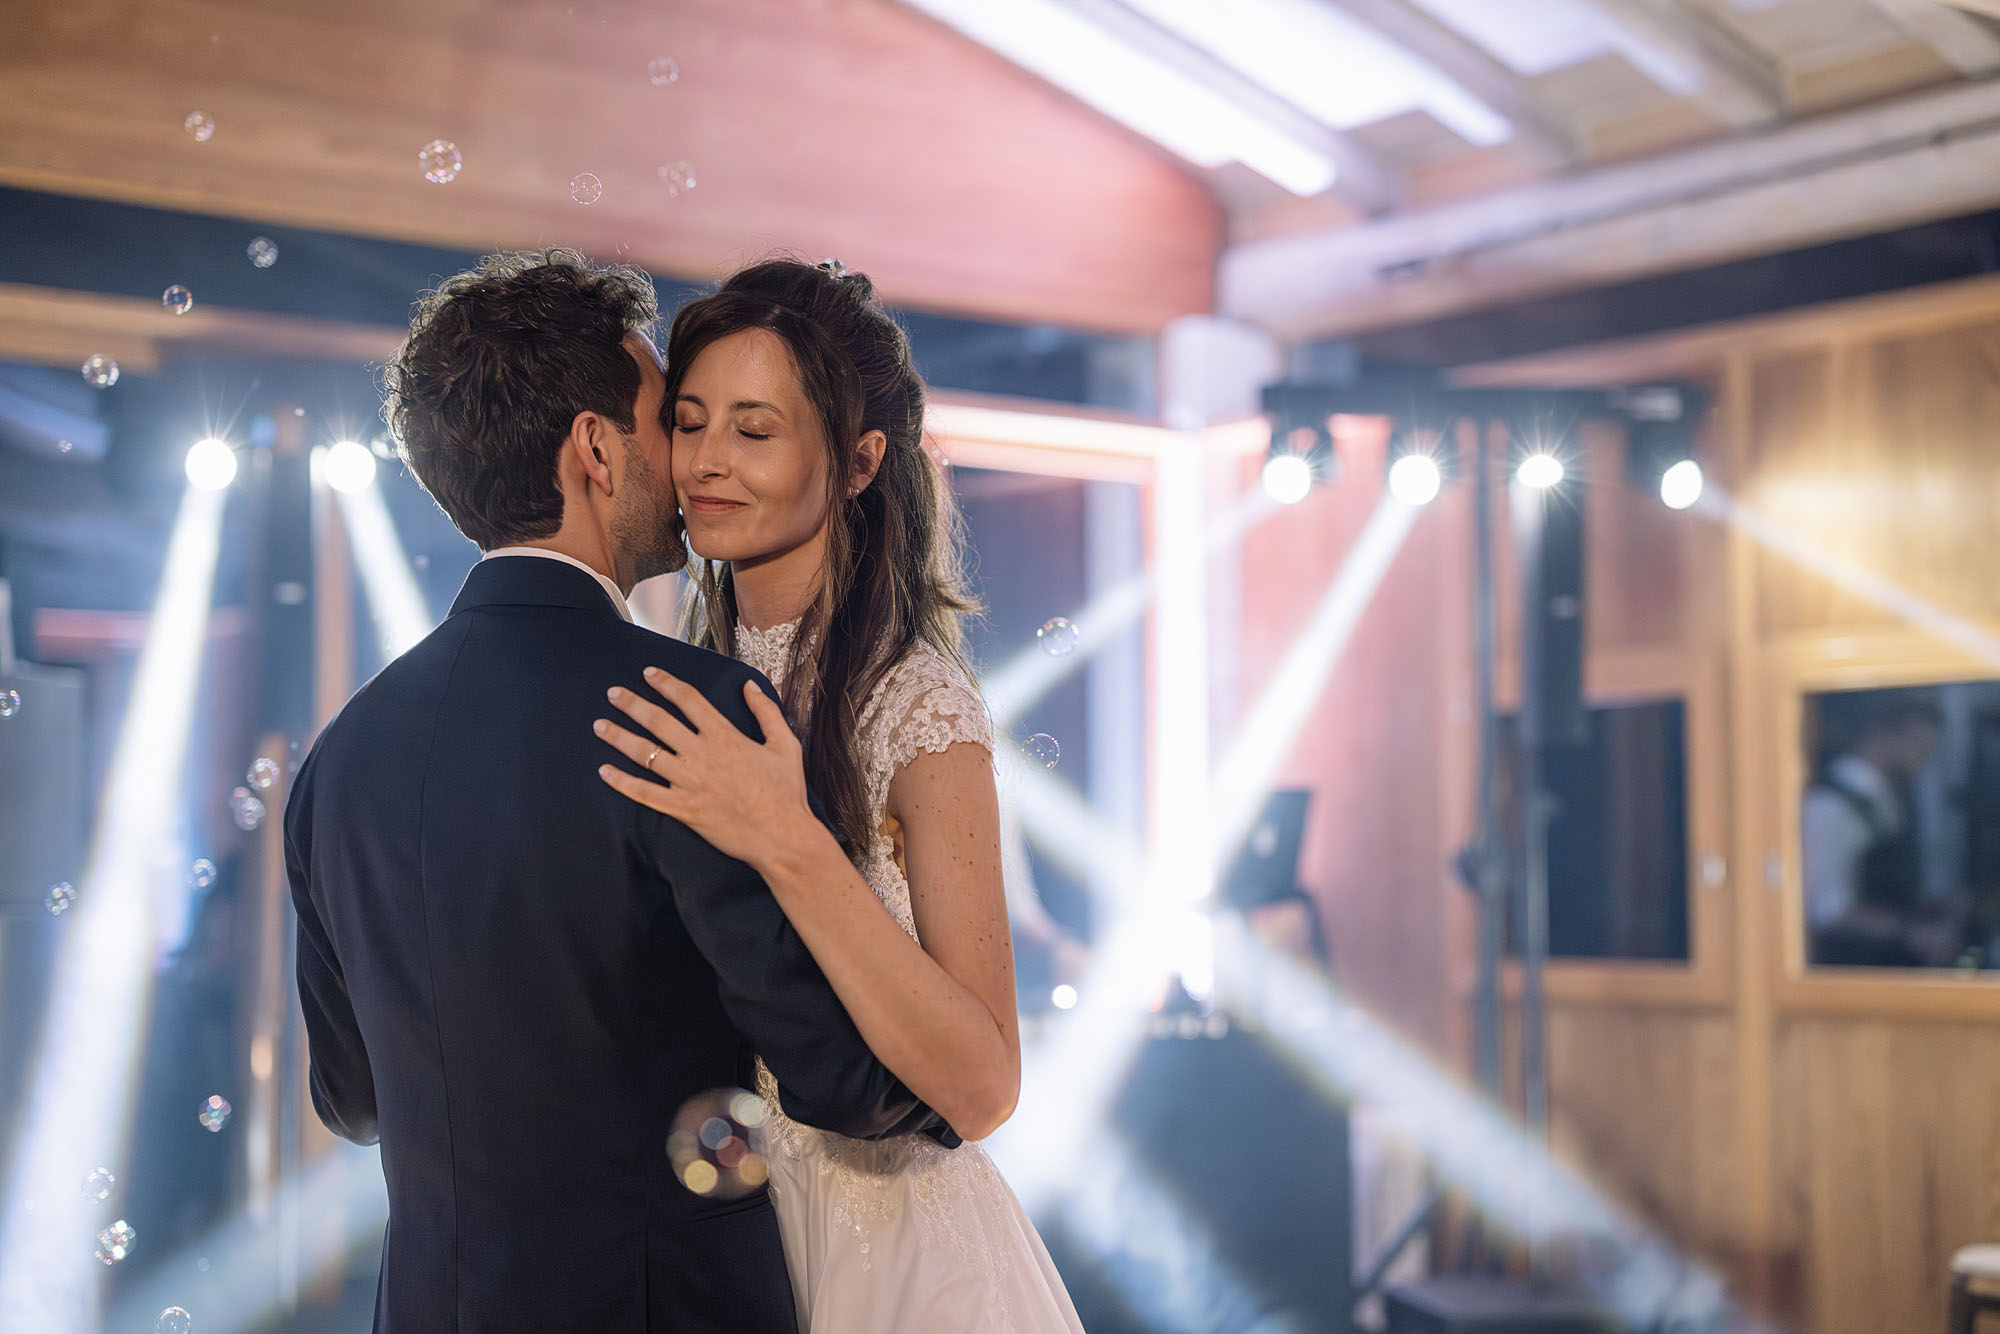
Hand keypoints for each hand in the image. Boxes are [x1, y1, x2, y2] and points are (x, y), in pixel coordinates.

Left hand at [594, 669, 814, 870]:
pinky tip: (605, 771)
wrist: (782, 836)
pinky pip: (646, 794)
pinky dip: (623, 782)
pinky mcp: (684, 809)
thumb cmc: (785, 792)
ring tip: (600, 725)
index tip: (649, 674)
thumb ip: (766, 712)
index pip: (689, 700)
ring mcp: (690, 783)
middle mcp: (702, 755)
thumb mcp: (785, 745)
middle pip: (658, 722)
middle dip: (632, 704)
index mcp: (725, 737)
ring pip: (646, 754)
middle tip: (613, 693)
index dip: (666, 683)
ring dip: (619, 737)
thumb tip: (751, 686)